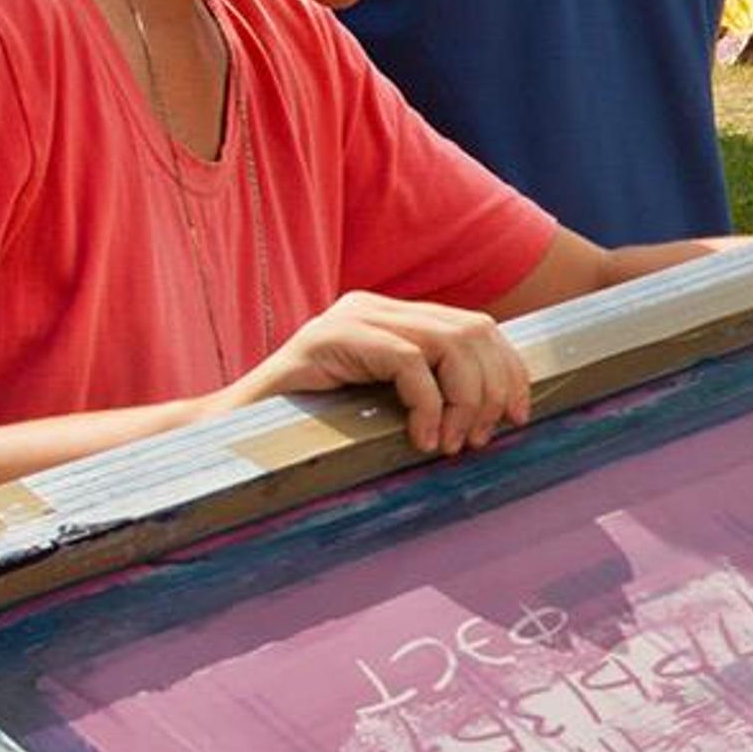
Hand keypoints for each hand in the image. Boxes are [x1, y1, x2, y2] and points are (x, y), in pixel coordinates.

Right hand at [225, 293, 530, 454]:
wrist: (233, 436)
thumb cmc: (312, 431)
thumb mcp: (384, 407)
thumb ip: (430, 395)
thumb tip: (499, 415)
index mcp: (393, 318)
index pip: (478, 326)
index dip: (510, 370)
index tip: (519, 416)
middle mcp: (375, 307)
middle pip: (474, 330)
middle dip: (493, 387)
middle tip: (481, 438)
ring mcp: (351, 317)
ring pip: (449, 342)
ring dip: (465, 400)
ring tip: (452, 444)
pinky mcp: (330, 338)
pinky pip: (409, 362)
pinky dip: (429, 404)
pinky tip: (422, 438)